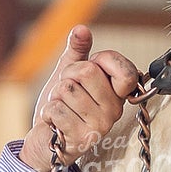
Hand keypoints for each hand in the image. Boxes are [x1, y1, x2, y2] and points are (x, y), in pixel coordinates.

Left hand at [18, 26, 141, 171]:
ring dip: (55, 97)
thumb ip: (78, 51)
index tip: (90, 70)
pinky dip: (47, 112)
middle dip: (66, 76)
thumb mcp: (69, 74)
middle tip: (66, 93)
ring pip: (67, 89)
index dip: (101, 60)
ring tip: (61, 109)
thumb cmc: (62, 107)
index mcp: (118, 94)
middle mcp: (114, 110)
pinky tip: (54, 123)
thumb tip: (81, 29)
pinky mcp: (81, 139)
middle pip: (87, 71)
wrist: (46, 142)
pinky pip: (56, 108)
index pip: (124, 68)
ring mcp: (99, 126)